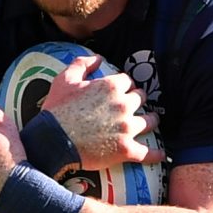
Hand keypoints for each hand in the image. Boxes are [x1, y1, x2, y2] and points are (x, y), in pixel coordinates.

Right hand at [43, 55, 155, 170]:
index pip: (128, 81)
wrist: (52, 141)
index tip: (121, 90)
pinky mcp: (126, 150)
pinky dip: (156, 154)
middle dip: (138, 100)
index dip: (124, 85)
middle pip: (141, 98)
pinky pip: (148, 153)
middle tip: (134, 105)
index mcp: (111, 87)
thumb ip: (82, 64)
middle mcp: (123, 105)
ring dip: (151, 120)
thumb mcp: (64, 79)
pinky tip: (161, 154)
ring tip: (150, 122)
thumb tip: (98, 58)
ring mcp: (127, 128)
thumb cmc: (57, 110)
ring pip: (150, 121)